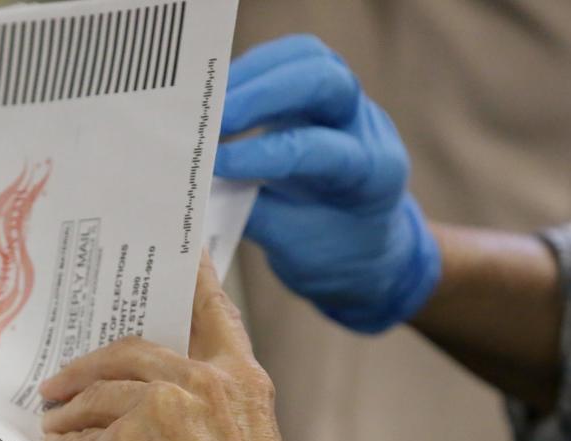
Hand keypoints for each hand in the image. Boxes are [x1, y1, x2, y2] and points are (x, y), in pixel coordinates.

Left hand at [40, 252, 323, 440]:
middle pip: (129, 351)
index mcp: (241, 380)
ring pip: (96, 392)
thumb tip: (156, 418)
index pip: (211, 309)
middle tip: (64, 376)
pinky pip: (79, 440)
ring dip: (68, 407)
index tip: (182, 249)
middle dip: (89, 363)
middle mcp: (202, 382)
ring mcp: (163, 408)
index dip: (192, 276)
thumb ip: (212, 418)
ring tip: (52, 418)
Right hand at [215, 35, 439, 332]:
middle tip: (210, 120)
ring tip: (206, 102)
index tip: (213, 165)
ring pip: (307, 57)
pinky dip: (249, 74)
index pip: (316, 149)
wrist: (365, 245)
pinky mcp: (319, 95)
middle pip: (324, 80)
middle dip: (261, 93)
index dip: (260, 153)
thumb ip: (251, 212)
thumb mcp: (294, 247)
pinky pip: (288, 63)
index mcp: (372, 175)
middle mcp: (366, 128)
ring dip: (252, 74)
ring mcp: (345, 104)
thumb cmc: (332, 252)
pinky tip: (216, 97)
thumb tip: (197, 187)